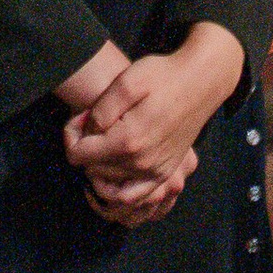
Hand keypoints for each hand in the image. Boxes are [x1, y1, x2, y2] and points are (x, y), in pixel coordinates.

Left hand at [62, 24, 245, 228]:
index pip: (77, 155)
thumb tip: (88, 134)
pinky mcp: (166, 173)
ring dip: (99, 167)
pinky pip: (136, 196)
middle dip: (85, 147)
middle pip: (92, 170)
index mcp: (129, 142)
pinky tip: (115, 168)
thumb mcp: (125, 82)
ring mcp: (157, 172)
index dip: (71, 134)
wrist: (201, 81)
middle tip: (93, 122)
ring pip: (110, 186)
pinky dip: (119, 188)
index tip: (82, 116)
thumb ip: (99, 112)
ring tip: (104, 142)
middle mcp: (143, 164)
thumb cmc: (163, 76)